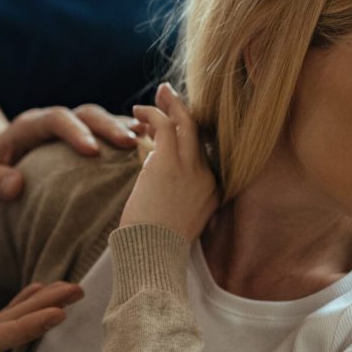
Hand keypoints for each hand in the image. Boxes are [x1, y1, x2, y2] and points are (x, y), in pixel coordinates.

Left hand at [0, 104, 142, 200]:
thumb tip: (15, 185)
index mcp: (29, 125)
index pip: (55, 119)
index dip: (74, 131)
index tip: (91, 152)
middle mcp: (56, 122)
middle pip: (87, 113)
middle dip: (110, 126)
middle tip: (132, 144)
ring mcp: (74, 128)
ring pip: (106, 119)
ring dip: (128, 129)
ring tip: (153, 142)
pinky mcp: (88, 139)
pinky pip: (113, 133)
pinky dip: (132, 139)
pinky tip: (154, 151)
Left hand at [118, 83, 218, 240]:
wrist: (153, 257)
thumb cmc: (154, 244)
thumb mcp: (172, 215)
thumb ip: (168, 188)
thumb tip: (150, 163)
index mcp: (212, 191)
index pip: (203, 151)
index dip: (187, 133)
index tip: (171, 122)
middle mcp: (207, 177)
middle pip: (200, 132)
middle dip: (184, 110)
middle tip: (169, 95)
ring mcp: (191, 169)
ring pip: (185, 123)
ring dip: (169, 106)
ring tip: (155, 97)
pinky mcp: (168, 163)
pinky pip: (164, 125)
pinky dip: (152, 114)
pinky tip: (138, 113)